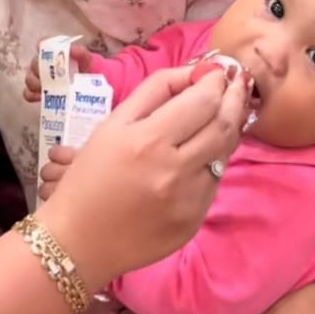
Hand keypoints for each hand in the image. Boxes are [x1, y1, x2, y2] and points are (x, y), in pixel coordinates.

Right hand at [24, 43, 92, 102]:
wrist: (84, 86)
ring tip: (48, 89)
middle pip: (34, 64)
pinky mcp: (34, 92)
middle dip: (41, 71)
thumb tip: (73, 50)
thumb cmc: (82, 70)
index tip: (48, 56)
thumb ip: (81, 53)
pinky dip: (33, 95)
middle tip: (51, 78)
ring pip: (29, 78)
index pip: (41, 44)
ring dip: (37, 84)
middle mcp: (41, 62)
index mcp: (52, 51)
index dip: (42, 48)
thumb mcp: (84, 61)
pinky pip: (27, 93)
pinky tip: (41, 98)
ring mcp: (36, 77)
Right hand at [42, 63, 250, 286]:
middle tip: (237, 84)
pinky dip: (213, 161)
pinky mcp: (194, 221)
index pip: (202, 101)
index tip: (217, 72)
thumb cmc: (89, 177)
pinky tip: (203, 151)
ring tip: (226, 111)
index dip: (216, 81)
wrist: (78, 241)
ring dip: (229, 128)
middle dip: (234, 98)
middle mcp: (172, 170)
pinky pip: (213, 182)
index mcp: (147, 141)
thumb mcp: (113, 124)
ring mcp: (187, 200)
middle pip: (223, 125)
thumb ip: (156, 90)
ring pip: (224, 153)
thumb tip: (196, 72)